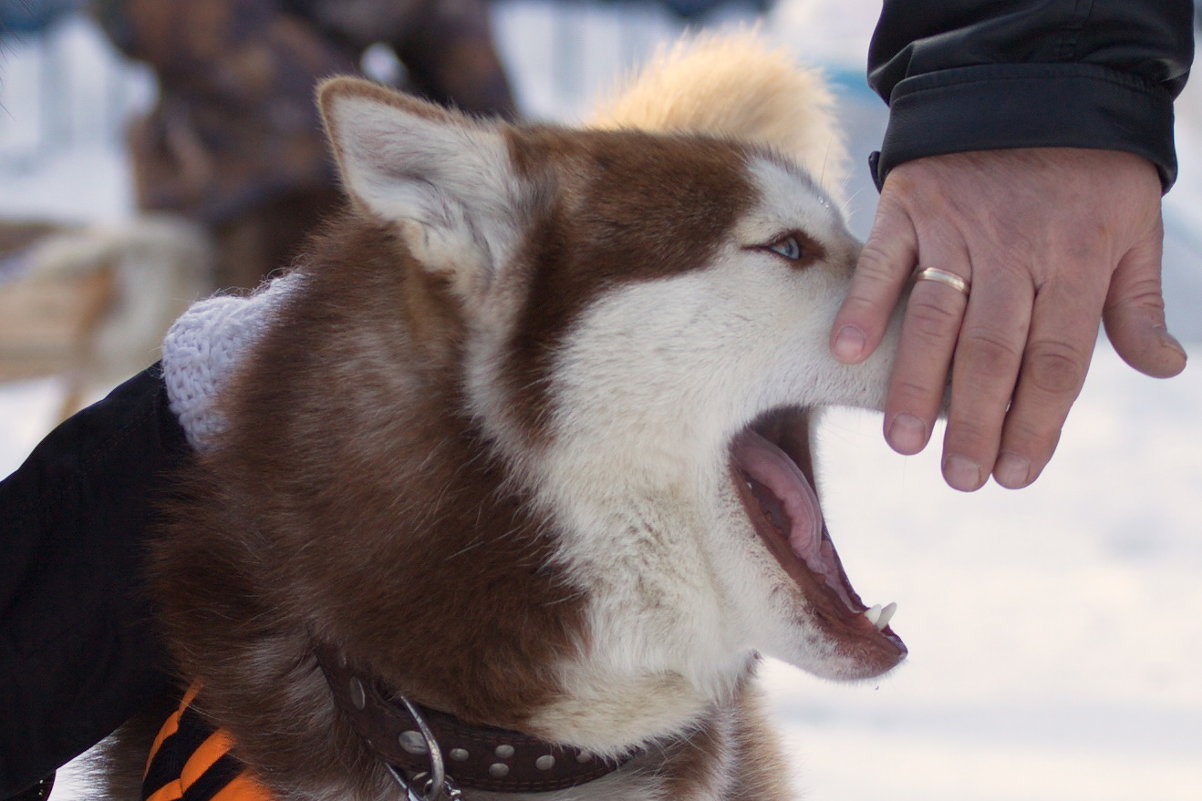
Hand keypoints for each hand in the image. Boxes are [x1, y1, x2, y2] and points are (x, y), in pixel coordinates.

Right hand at [830, 148, 1186, 490]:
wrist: (1036, 82)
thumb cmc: (1091, 169)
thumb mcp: (1133, 227)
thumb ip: (1136, 301)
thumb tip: (1165, 367)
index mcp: (1076, 262)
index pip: (1057, 360)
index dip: (1037, 421)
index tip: (1016, 472)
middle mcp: (1016, 251)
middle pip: (994, 352)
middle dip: (977, 421)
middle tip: (962, 477)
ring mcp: (958, 227)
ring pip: (937, 317)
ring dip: (916, 383)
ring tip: (903, 443)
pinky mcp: (912, 204)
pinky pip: (885, 259)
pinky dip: (866, 304)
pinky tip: (848, 353)